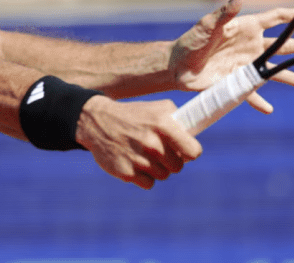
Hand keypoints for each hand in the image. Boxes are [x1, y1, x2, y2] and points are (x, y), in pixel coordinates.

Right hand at [75, 95, 201, 188]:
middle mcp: (152, 143)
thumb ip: (179, 120)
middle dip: (172, 161)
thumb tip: (195, 136)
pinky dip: (144, 177)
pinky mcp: (126, 173)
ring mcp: (138, 159)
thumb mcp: (158, 108)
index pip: (193, 151)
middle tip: (161, 152)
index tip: (186, 152)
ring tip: (146, 155)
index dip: (191, 153)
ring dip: (158, 168)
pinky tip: (135, 163)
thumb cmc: (134, 115)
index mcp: (163, 125)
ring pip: (163, 176)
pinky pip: (148, 183)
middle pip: (178, 167)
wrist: (98, 122)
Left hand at [168, 0, 293, 112]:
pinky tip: (269, 109)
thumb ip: (226, 11)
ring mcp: (246, 66)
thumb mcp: (208, 25)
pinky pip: (252, 94)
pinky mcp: (236, 83)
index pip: (275, 19)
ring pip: (276, 73)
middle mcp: (251, 47)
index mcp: (246, 28)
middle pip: (284, 46)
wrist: (176, 66)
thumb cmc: (191, 41)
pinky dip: (259, 101)